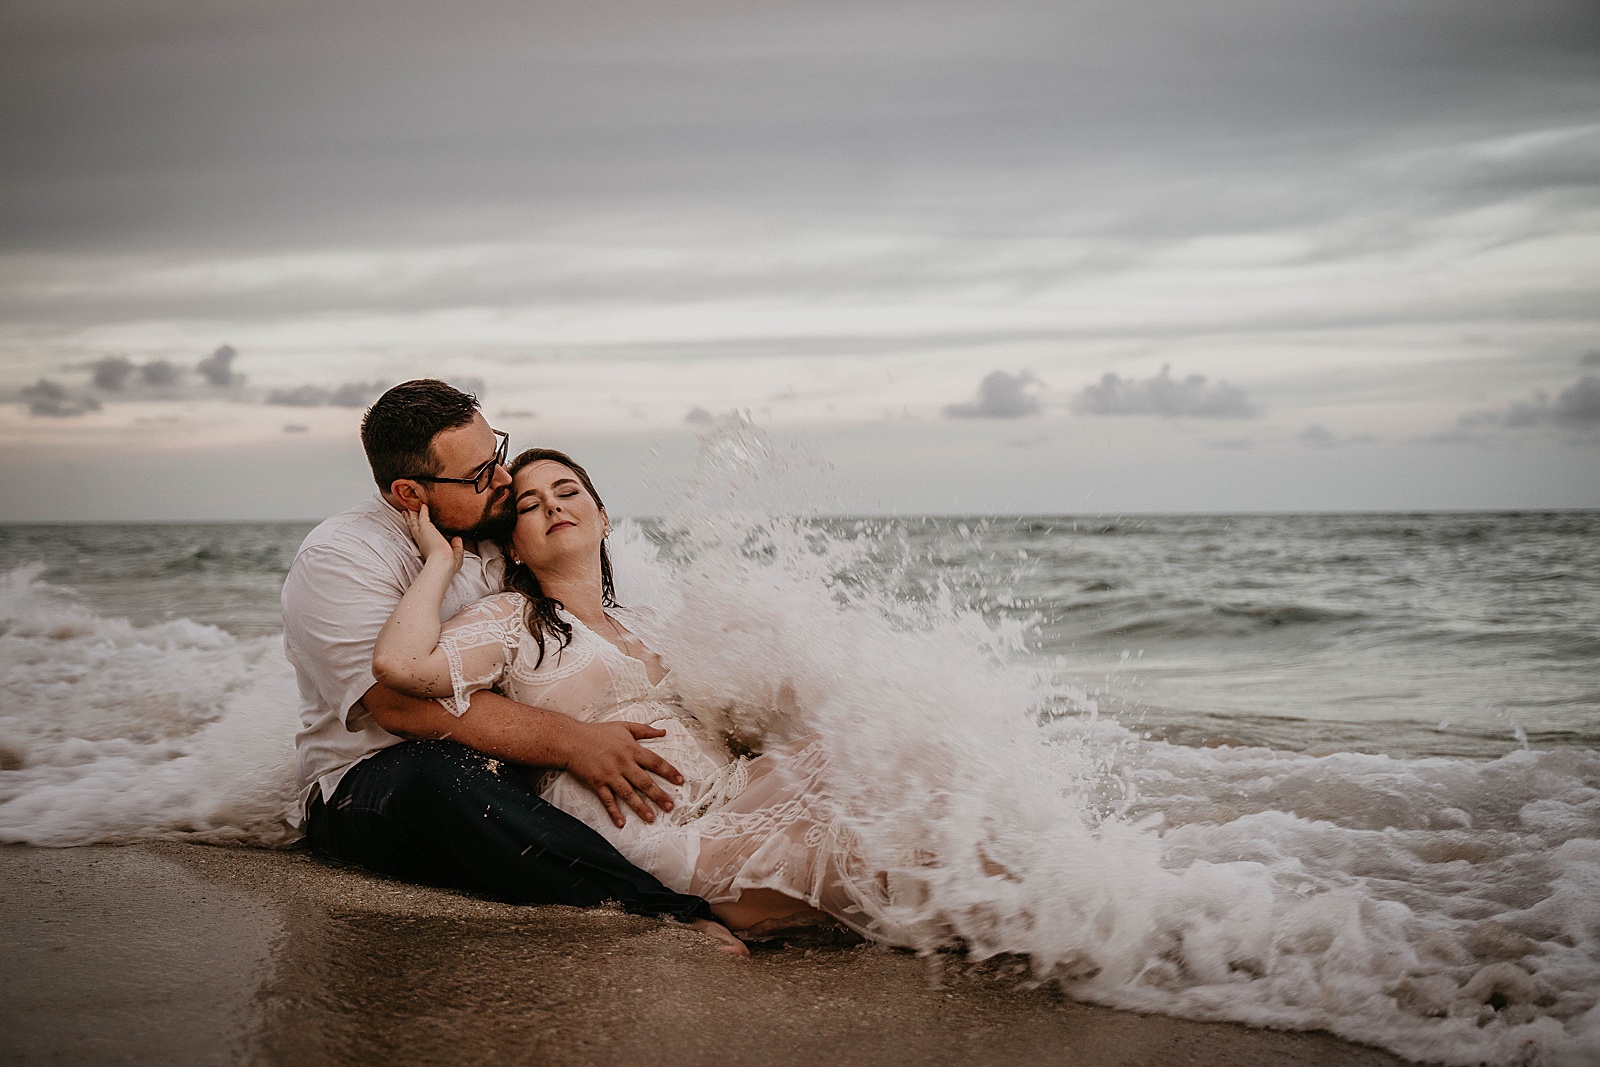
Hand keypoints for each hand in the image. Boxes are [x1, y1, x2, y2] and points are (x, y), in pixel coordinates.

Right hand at [405, 503, 463, 571]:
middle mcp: (423, 542)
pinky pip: (423, 517)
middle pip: (414, 528)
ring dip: (413, 515)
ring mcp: (423, 535)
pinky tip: (423, 505)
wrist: (443, 563)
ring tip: (410, 508)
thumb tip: (457, 538)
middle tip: (406, 513)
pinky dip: (423, 511)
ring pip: (415, 522)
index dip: (418, 531)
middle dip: (410, 521)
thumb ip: (456, 546)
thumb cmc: (448, 565)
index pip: (421, 537)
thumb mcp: (455, 555)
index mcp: (428, 549)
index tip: (416, 527)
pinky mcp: (426, 529)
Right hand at [563, 720, 685, 827]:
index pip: (655, 762)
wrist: (572, 740)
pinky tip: (621, 823)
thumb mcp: (624, 726)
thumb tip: (663, 731)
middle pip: (644, 781)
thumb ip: (645, 730)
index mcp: (631, 749)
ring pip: (628, 794)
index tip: (680, 781)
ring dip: (640, 807)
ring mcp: (610, 775)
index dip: (669, 771)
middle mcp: (623, 764)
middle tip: (670, 806)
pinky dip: (614, 812)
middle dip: (658, 795)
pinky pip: (607, 800)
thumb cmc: (598, 732)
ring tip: (651, 818)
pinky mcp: (597, 783)